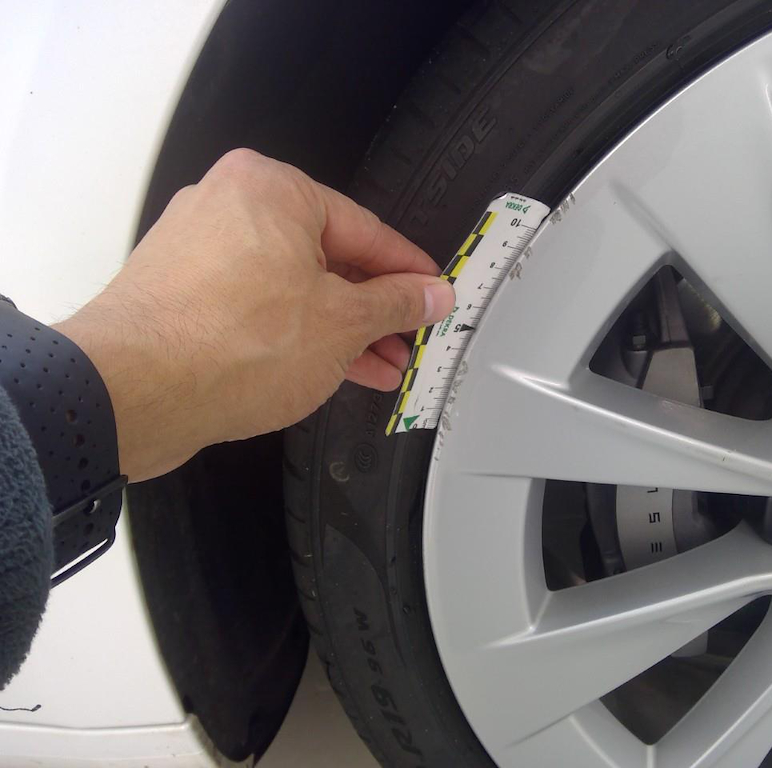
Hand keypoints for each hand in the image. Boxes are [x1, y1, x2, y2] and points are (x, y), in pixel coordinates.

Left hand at [55, 149, 453, 480]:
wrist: (134, 394)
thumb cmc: (229, 343)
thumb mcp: (342, 323)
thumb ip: (395, 304)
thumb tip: (430, 295)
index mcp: (271, 188)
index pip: (364, 228)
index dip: (408, 270)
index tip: (434, 293)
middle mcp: (229, 206)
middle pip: (326, 259)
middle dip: (372, 309)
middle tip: (408, 338)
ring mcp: (199, 251)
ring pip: (292, 288)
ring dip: (339, 330)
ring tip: (377, 368)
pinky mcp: (181, 295)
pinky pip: (256, 307)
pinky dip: (295, 335)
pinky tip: (328, 370)